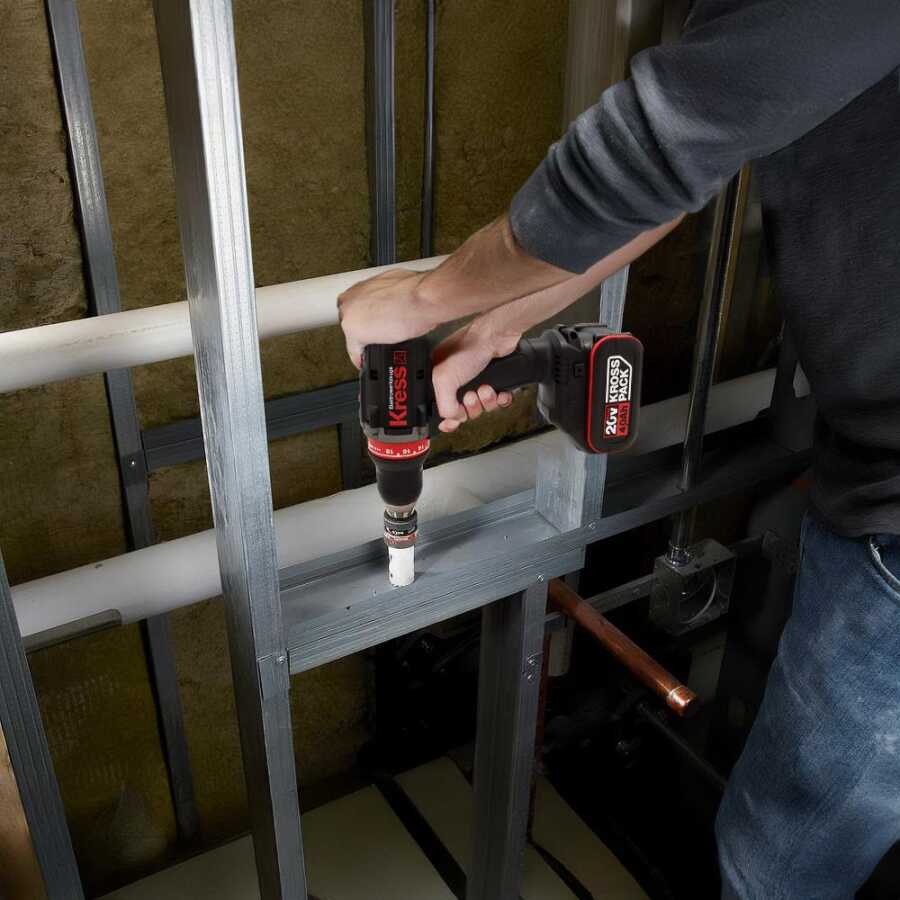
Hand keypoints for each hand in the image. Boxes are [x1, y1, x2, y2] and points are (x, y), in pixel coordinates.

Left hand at [338, 214, 571, 368]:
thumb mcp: (419, 288)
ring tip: (384, 357)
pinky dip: (368, 361)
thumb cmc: (432, 291)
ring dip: (370, 349)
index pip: (363, 309)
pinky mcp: (355, 330)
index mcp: (372, 283)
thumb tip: (422, 296)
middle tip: (383, 349)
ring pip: (356, 340)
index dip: (373, 324)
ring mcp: (353, 312)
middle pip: (356, 325)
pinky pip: (357, 353)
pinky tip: (379, 364)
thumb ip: (412, 294)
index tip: (383, 334)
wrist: (431, 297)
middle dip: (369, 338)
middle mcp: (357, 295)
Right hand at [432, 316, 519, 432]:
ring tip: (486, 389)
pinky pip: (497, 401)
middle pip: (463, 410)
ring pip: (482, 407)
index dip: (447, 419)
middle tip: (472, 396)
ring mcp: (475, 380)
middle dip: (470, 408)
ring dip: (486, 402)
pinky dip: (500, 399)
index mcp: (438, 378)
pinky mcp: (493, 380)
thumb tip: (453, 419)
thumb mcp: (444, 379)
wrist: (497, 336)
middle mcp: (456, 380)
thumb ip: (444, 405)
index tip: (451, 424)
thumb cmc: (469, 346)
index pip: (439, 407)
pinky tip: (499, 392)